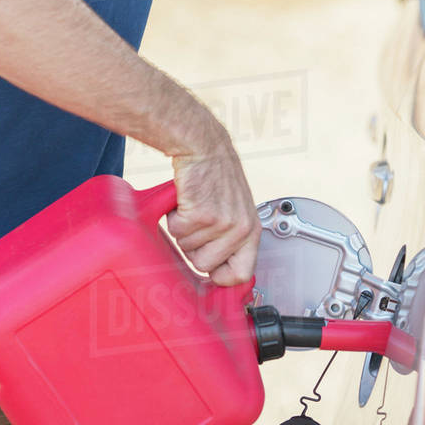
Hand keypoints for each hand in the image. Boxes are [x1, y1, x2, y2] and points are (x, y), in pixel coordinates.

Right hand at [166, 106, 260, 285]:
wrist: (203, 147)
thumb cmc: (216, 177)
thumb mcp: (236, 211)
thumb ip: (231, 240)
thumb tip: (218, 274)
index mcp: (251, 231)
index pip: (242, 274)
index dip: (220, 276)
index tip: (209, 270)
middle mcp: (240, 229)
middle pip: (204, 265)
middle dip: (193, 247)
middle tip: (198, 221)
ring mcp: (222, 223)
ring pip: (187, 248)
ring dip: (183, 229)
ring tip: (193, 206)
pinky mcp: (201, 214)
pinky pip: (176, 231)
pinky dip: (173, 217)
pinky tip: (185, 200)